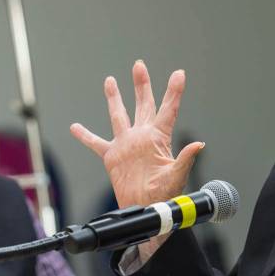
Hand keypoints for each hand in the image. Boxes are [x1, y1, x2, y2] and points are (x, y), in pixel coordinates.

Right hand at [70, 60, 204, 209]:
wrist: (145, 209)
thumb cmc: (164, 196)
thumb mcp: (176, 177)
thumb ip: (185, 159)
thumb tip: (198, 144)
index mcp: (158, 139)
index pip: (168, 110)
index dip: (174, 91)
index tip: (179, 73)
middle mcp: (142, 137)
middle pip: (142, 104)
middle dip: (141, 85)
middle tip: (139, 65)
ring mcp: (126, 145)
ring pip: (119, 116)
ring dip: (114, 99)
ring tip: (110, 81)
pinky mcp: (112, 157)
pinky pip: (96, 143)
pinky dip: (85, 136)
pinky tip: (75, 127)